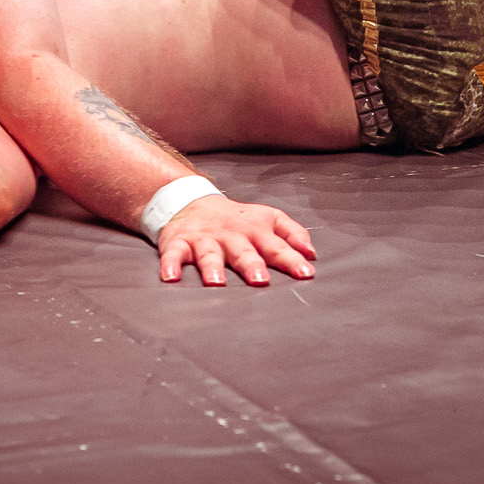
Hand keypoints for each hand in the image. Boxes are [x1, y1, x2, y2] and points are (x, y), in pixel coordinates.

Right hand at [155, 196, 316, 286]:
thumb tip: (312, 254)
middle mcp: (231, 236)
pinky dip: (170, 265)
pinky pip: (174, 254)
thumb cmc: (237, 219)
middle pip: (243, 251)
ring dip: (212, 268)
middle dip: (251, 265)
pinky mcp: (179, 242)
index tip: (305, 273)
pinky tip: (170, 278)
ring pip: (209, 255)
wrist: (191, 201)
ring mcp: (204, 239)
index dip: (291, 259)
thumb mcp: (269, 218)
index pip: (277, 246)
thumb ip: (293, 234)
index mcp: (256, 231)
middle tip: (260, 280)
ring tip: (216, 283)